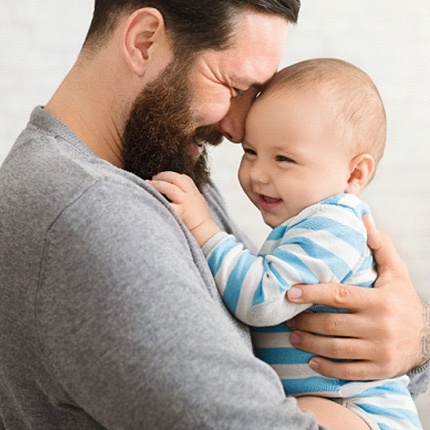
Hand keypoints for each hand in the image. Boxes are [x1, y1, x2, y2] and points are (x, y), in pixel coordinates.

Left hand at [149, 172, 219, 245]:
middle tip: (153, 178)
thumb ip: (190, 196)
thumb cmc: (201, 221)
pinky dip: (157, 199)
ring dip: (157, 184)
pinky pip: (166, 203)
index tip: (164, 177)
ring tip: (148, 183)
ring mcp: (185, 202)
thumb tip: (178, 193)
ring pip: (169, 187)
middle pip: (175, 178)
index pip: (184, 178)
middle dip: (163, 176)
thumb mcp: (199, 203)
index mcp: (195, 192)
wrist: (206, 232)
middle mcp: (190, 195)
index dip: (172, 175)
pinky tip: (149, 197)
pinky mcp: (180, 212)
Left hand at [286, 222, 427, 380]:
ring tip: (293, 337)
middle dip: (305, 322)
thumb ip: (380, 246)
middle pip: (331, 324)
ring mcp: (380, 351)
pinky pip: (348, 371)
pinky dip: (327, 368)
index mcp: (379, 301)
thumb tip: (364, 218)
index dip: (312, 293)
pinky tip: (312, 361)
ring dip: (309, 344)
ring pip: (335, 349)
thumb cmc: (403, 301)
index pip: (338, 296)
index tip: (291, 292)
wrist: (428, 338)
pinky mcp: (379, 370)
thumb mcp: (396, 272)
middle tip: (288, 318)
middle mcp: (379, 326)